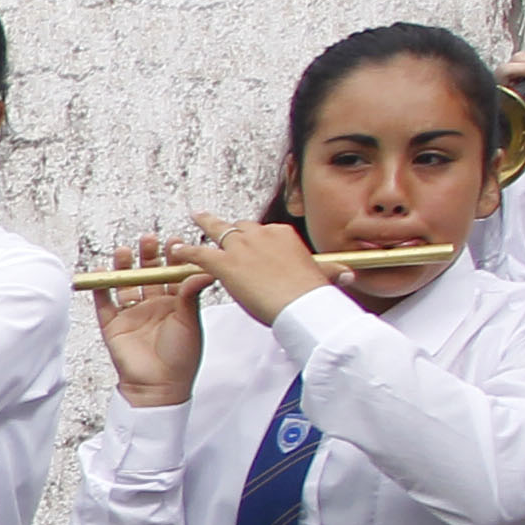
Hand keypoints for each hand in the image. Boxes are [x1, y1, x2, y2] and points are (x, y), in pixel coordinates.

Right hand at [91, 239, 205, 403]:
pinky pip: (104, 303)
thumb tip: (203, 269)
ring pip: (126, 284)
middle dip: (147, 257)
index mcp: (175, 304)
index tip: (174, 241)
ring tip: (124, 251)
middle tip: (148, 240)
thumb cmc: (180, 358)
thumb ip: (191, 293)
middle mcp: (153, 306)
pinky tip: (100, 273)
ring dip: (124, 267)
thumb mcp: (191, 321)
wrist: (159, 385)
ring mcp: (132, 314)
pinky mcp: (113, 325)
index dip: (172, 258)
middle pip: (148, 274)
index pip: (172, 274)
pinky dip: (100, 288)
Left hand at [187, 214, 334, 329]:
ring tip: (194, 221)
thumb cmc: (313, 295)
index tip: (250, 242)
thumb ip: (330, 273)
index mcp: (284, 235)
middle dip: (227, 227)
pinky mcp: (225, 264)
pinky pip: (199, 253)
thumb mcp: (325, 277)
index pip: (263, 231)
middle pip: (239, 227)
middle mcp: (261, 235)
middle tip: (214, 220)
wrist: (302, 303)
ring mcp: (241, 248)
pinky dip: (186, 252)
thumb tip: (347, 276)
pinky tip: (177, 252)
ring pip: (217, 233)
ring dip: (204, 227)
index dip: (254, 238)